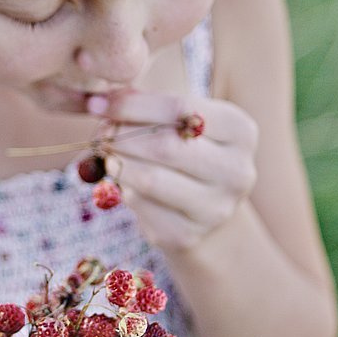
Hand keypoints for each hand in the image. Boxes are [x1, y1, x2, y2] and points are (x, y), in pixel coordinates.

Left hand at [95, 90, 258, 253]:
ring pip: (151, 180)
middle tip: (101, 132)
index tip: (97, 102)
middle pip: (165, 146)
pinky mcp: (188, 235)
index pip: (179, 108)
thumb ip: (146, 105)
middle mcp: (237, 171)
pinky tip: (121, 181)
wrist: (204, 208)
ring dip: (118, 163)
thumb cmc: (186, 150)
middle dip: (122, 136)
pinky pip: (141, 207)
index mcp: (240, 131)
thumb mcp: (178, 121)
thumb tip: (101, 101)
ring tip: (106, 154)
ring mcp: (216, 208)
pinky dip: (123, 190)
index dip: (131, 104)